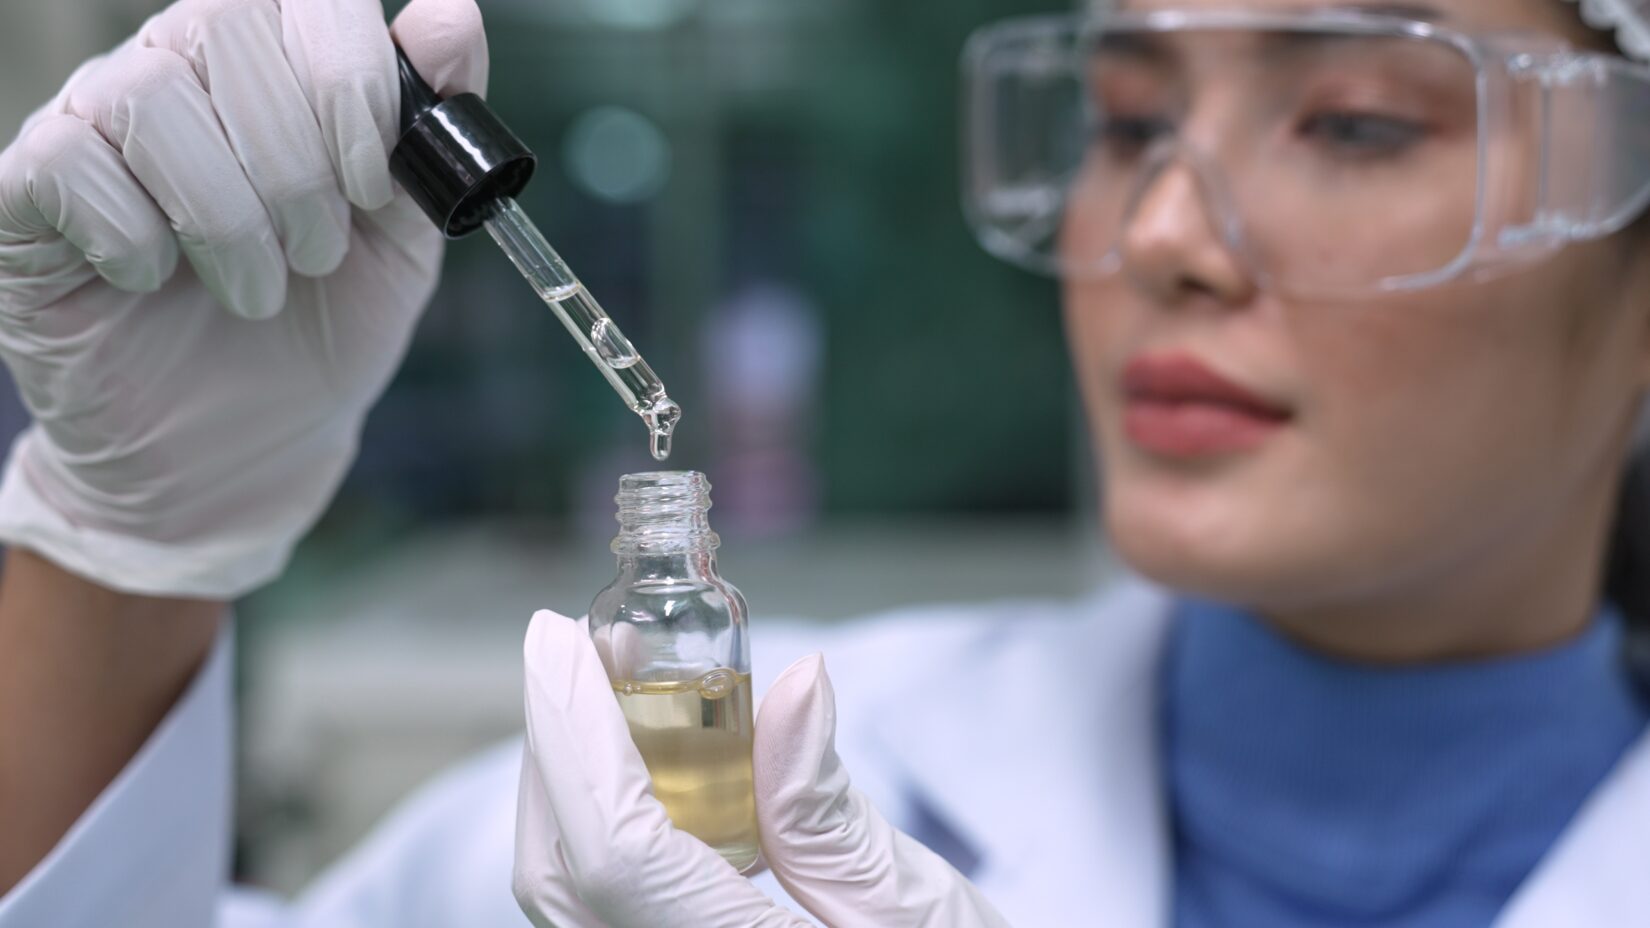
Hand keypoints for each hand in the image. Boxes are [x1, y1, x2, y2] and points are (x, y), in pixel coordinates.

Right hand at [0, 0, 487, 598]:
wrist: (244, 447)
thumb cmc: (321, 329)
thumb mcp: (404, 235)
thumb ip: (431, 126)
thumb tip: (451, 13)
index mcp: (273, 68)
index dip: (348, 81)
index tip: (370, 186)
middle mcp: (175, 72)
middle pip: (223, 28)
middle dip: (294, 162)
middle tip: (315, 254)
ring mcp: (93, 124)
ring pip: (148, 96)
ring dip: (225, 214)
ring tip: (255, 289)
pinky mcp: (26, 193)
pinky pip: (67, 162)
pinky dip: (134, 236)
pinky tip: (157, 282)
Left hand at [513, 610, 1013, 927]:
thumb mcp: (917, 918)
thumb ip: (829, 814)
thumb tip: (794, 685)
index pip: (614, 849)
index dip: (573, 734)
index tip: (555, 639)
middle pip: (561, 876)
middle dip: (560, 750)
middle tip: (588, 653)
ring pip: (569, 900)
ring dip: (577, 790)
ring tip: (620, 697)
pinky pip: (604, 918)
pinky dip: (607, 838)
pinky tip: (650, 782)